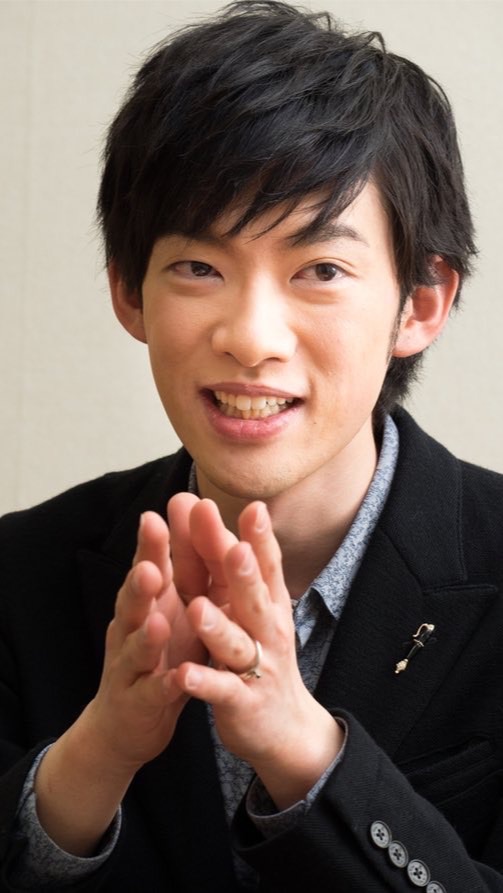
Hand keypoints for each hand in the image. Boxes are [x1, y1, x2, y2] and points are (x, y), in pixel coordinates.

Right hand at [85, 498, 206, 772]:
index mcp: (150, 601)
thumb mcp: (176, 607)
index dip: (161, 537)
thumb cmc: (160, 654)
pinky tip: (176, 678)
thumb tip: (199, 511)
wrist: (129, 722)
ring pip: (136, 644)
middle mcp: (133, 626)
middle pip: (136, 596)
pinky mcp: (139, 701)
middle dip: (144, 573)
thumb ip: (187, 566)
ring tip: (157, 618)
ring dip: (146, 631)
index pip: (153, 562)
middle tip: (152, 550)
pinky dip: (162, 683)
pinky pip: (152, 691)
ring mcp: (132, 664)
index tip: (176, 503)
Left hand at [170, 500, 343, 809]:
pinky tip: (183, 673)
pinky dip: (203, 681)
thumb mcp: (258, 610)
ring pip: (236, 644)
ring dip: (218, 626)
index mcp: (269, 604)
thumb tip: (242, 516)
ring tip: (198, 608)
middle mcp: (268, 631)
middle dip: (243, 574)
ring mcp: (257, 667)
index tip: (254, 507)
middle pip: (254, 598)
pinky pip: (221, 690)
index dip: (260, 538)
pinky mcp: (241, 701)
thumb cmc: (264, 655)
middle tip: (233, 548)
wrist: (284, 727)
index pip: (266, 566)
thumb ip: (243, 570)